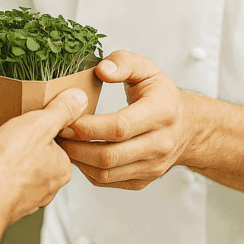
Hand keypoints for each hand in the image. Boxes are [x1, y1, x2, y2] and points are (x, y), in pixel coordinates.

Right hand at [0, 86, 89, 226]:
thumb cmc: (9, 164)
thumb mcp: (39, 124)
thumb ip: (61, 111)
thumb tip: (79, 98)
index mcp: (62, 167)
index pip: (59, 140)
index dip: (42, 127)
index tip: (28, 123)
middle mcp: (51, 186)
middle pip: (42, 155)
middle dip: (28, 145)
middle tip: (13, 136)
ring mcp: (30, 198)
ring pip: (25, 171)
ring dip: (14, 161)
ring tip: (1, 151)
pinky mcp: (11, 204)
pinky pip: (10, 183)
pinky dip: (3, 175)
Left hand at [57, 50, 191, 190]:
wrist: (186, 126)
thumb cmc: (161, 95)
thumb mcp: (147, 69)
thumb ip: (123, 62)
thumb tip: (102, 70)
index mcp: (162, 113)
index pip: (120, 127)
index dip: (89, 126)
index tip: (67, 117)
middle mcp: (160, 144)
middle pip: (110, 155)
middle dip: (76, 146)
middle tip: (57, 131)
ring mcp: (152, 166)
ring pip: (106, 172)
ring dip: (78, 160)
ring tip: (62, 143)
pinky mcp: (143, 180)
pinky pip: (108, 181)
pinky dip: (87, 170)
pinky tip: (77, 154)